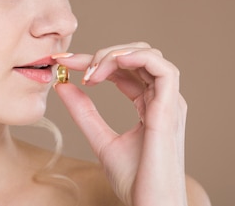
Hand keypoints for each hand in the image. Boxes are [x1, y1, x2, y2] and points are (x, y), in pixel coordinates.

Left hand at [54, 43, 187, 205]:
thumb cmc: (134, 181)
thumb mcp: (100, 139)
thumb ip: (83, 112)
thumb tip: (62, 85)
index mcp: (149, 105)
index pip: (122, 70)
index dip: (93, 61)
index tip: (64, 61)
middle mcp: (162, 99)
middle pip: (135, 56)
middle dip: (102, 53)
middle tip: (72, 64)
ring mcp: (169, 102)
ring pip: (148, 55)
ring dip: (116, 54)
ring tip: (91, 71)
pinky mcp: (171, 109)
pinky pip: (163, 68)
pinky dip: (137, 57)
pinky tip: (111, 64)